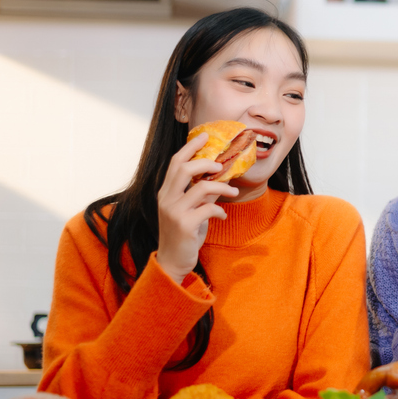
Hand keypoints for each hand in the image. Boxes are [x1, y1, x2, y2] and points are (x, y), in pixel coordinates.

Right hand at [157, 132, 238, 284]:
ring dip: (222, 187)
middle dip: (206, 162)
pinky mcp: (184, 225)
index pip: (175, 162)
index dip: (190, 147)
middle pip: (184, 168)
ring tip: (232, 191)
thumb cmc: (183, 234)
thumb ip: (201, 193)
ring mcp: (173, 212)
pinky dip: (219, 210)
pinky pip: (208, 208)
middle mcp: (166, 199)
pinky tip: (222, 215)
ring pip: (201, 187)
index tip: (204, 136)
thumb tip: (219, 177)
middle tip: (221, 165)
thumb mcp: (190, 210)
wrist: (173, 262)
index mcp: (165, 192)